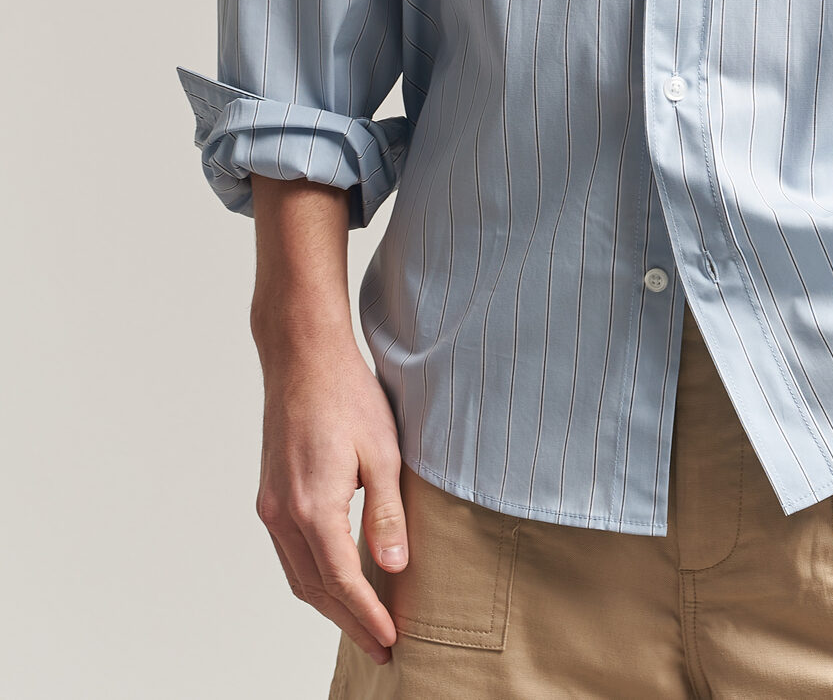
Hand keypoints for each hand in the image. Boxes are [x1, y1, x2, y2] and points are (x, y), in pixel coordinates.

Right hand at [247, 175, 406, 665]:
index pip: (342, 582)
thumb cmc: (346, 394)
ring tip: (364, 622)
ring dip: (329, 603)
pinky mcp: (270, 494)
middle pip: (314, 588)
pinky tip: (337, 579)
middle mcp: (282, 514)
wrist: (302, 355)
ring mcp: (270, 505)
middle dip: (348, 621)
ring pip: (298, 574)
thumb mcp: (382, 453)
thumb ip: (387, 516)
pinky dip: (314, 575)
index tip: (390, 641)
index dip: (367, 617)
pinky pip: (290, 551)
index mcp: (312, 507)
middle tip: (381, 646)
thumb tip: (394, 570)